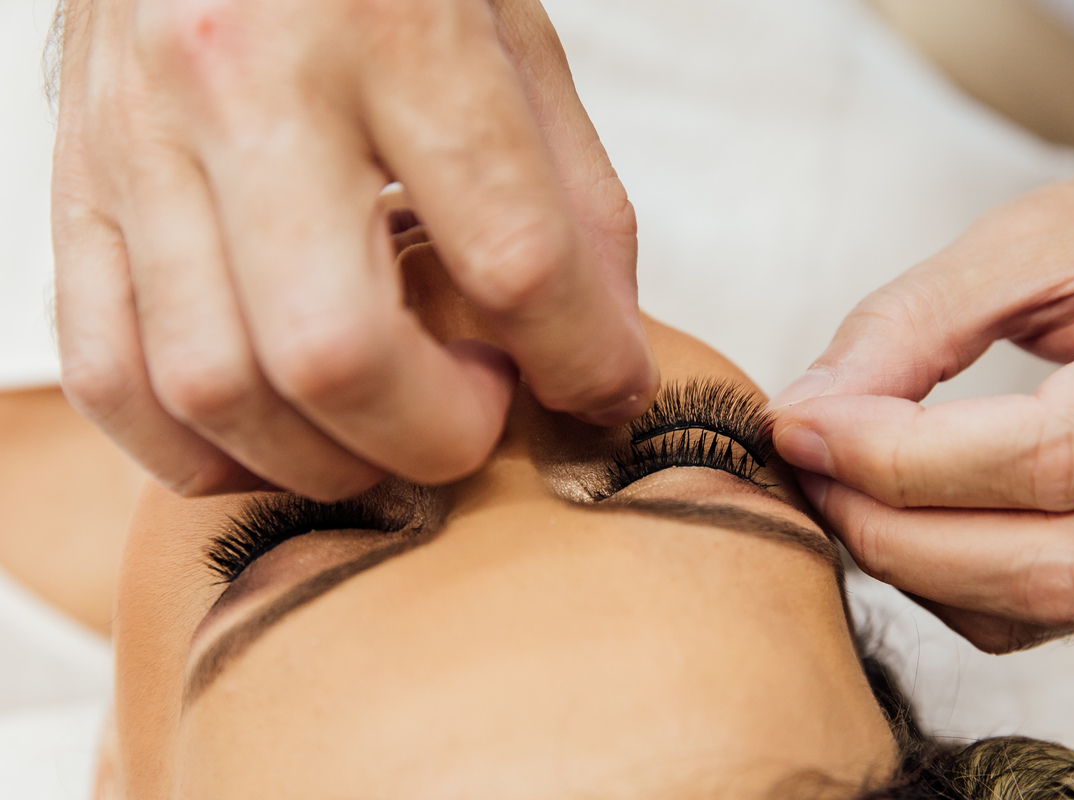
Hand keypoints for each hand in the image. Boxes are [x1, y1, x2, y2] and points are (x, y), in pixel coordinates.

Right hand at [50, 0, 656, 499]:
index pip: (512, 254)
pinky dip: (192, 448)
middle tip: (476, 414)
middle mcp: (243, 83)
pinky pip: (108, 372)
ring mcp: (138, 142)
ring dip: (322, 460)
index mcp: (389, 27)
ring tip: (383, 427)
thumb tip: (605, 368)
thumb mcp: (512, 42)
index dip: (580, 359)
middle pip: (335, 353)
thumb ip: (574, 208)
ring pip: (212, 387)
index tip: (599, 389)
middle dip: (434, 436)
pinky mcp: (75, 186)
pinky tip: (270, 440)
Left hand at [770, 146, 1073, 652]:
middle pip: (1047, 564)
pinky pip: (1052, 613)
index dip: (897, 457)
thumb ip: (918, 322)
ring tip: (841, 486)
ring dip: (913, 564)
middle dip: (890, 529)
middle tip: (805, 466)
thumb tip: (806, 412)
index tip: (797, 425)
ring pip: (1044, 608)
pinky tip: (904, 515)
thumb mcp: (1041, 243)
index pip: (1047, 456)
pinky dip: (953, 581)